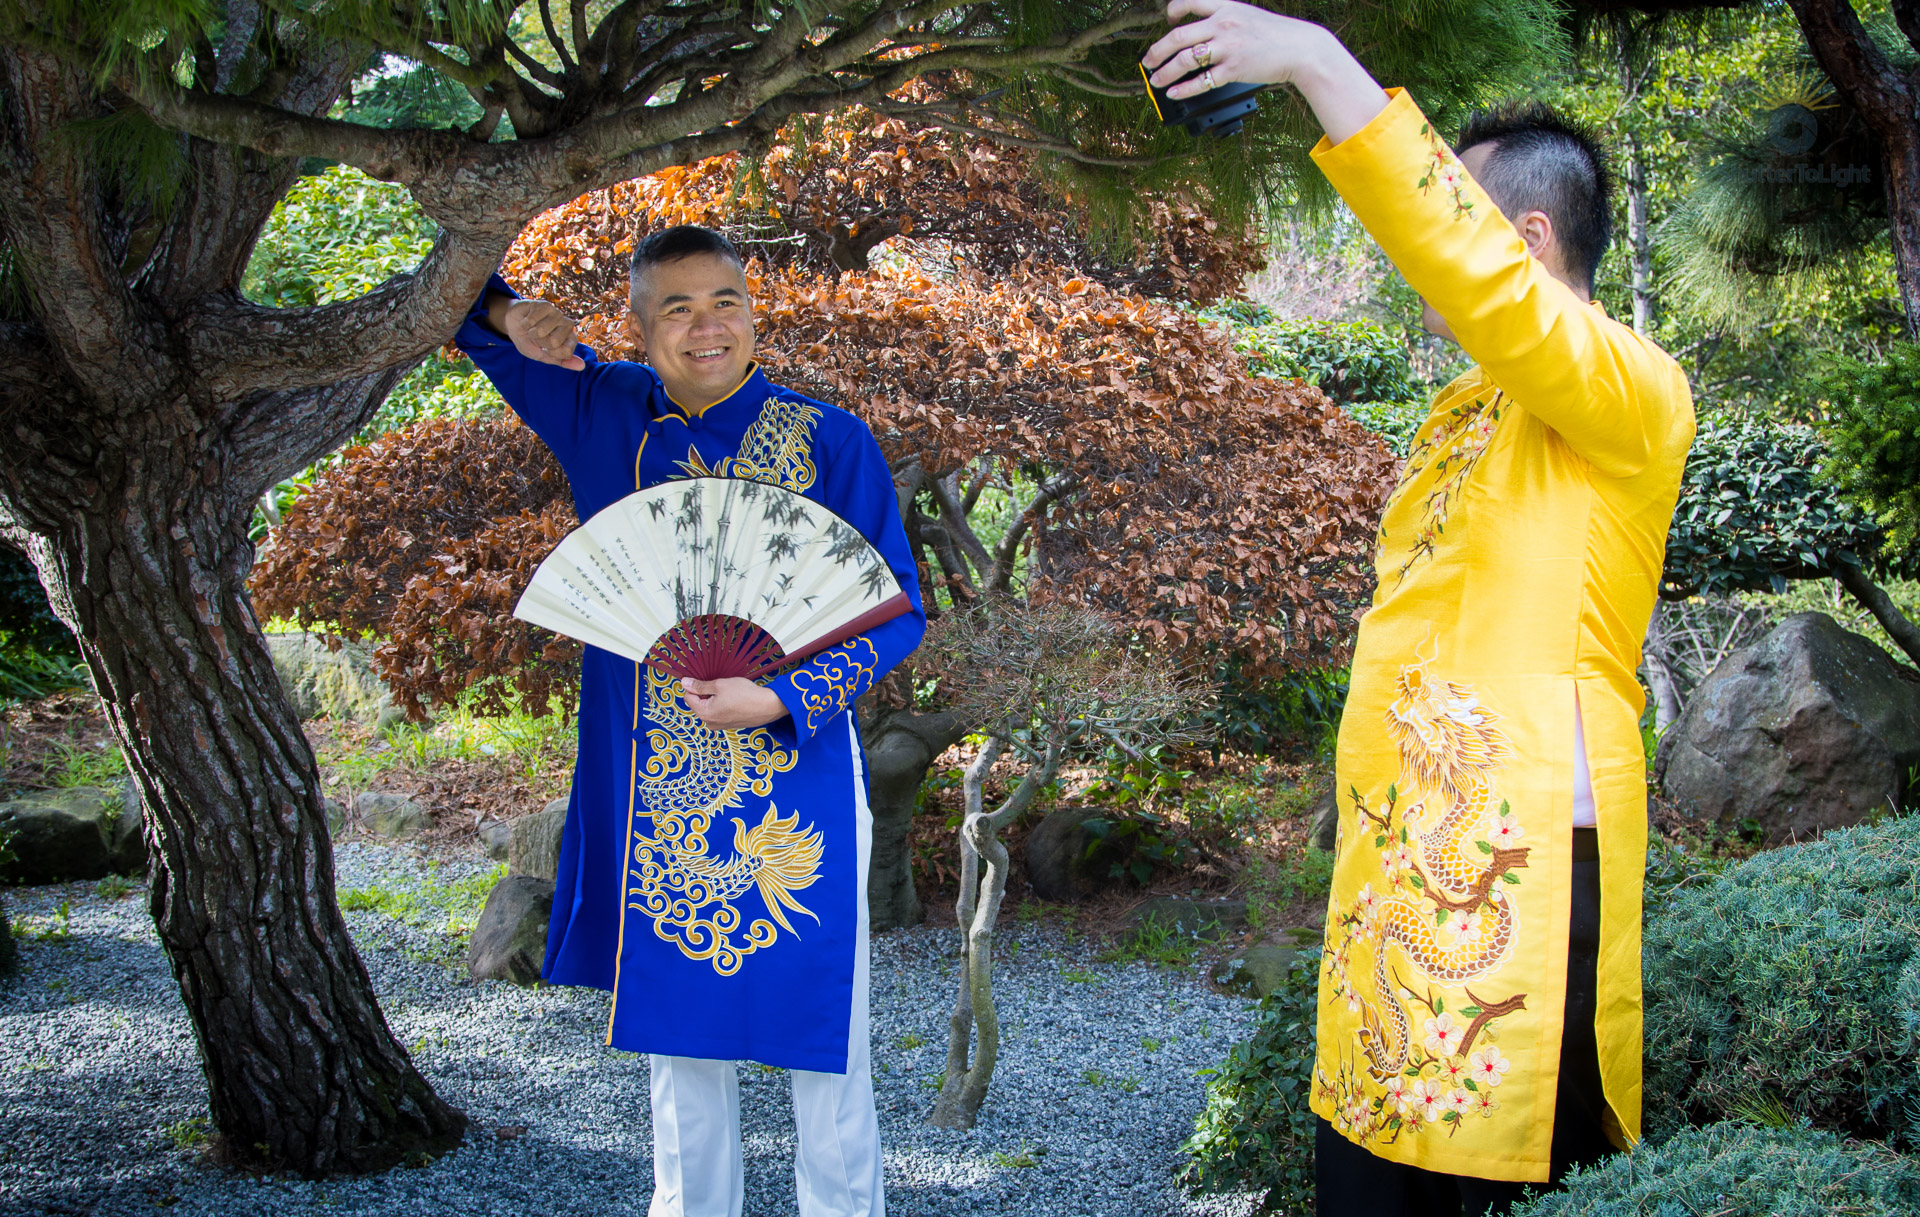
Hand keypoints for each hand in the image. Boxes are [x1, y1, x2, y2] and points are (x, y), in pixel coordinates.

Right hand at [488, 293, 586, 370]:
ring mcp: (558, 314)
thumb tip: (582, 366)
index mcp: (570, 339)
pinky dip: (525, 323)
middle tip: (537, 337)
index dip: (550, 353)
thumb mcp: (543, 356)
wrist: (513, 325)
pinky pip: (533, 320)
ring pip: (542, 331)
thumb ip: (562, 361)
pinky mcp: (546, 305)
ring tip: (532, 327)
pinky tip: (528, 319)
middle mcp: (567, 325)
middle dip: (540, 342)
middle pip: (554, 342)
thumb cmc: (530, 341)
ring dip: (532, 332)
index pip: (566, 352)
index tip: (544, 349)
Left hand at [679, 677, 787, 730]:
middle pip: (698, 703)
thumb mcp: (719, 685)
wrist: (768, 706)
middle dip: (705, 693)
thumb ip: (700, 685)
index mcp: (704, 713)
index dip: (694, 686)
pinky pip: (719, 712)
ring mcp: (720, 725)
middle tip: (720, 686)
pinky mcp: (729, 725)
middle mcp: (710, 723)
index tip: (705, 680)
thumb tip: (684, 683)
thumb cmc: (745, 695)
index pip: (688, 697)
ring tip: (729, 693)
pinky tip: (734, 699)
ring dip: (715, 699)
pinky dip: (723, 705)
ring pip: (709, 707)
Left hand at [1141, 0, 1388, 143]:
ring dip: (1165, 71)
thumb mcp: (1246, 15)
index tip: (1166, 22)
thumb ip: (1223, 19)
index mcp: (1225, 6)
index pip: (1188, 2)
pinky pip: (1201, 81)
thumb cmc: (1274, 34)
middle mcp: (1223, 24)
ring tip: (1155, 79)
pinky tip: (1174, 93)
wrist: (1300, 48)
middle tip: (1147, 61)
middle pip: (1178, 36)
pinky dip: (1183, 89)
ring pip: (1185, 59)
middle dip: (1157, 51)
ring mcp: (1228, 46)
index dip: (1172, 12)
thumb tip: (1201, 31)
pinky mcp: (1233, 68)